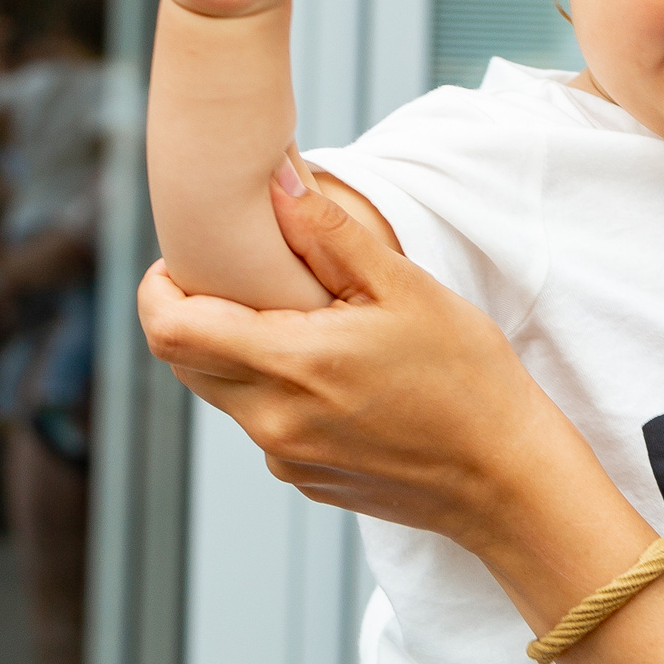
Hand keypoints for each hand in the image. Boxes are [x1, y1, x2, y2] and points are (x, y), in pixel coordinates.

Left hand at [136, 173, 576, 558]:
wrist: (506, 478)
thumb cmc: (469, 379)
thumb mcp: (408, 290)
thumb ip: (330, 235)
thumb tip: (275, 184)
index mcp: (293, 364)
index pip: (170, 328)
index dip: (158, 289)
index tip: (184, 263)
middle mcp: (273, 420)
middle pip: (183, 361)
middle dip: (195, 315)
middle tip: (244, 282)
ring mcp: (285, 457)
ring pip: (224, 394)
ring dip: (239, 354)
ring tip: (305, 327)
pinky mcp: (304, 479)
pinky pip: (263, 426)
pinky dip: (278, 393)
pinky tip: (339, 380)